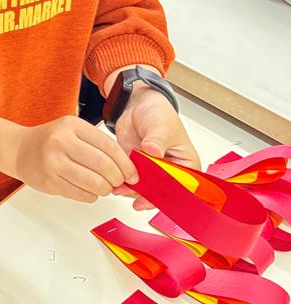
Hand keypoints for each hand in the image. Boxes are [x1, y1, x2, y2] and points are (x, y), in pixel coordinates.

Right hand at [11, 115, 138, 202]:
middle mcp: (61, 142)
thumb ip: (97, 145)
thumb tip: (126, 168)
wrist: (19, 149)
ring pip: (94, 184)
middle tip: (119, 182)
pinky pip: (81, 195)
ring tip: (104, 187)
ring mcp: (53, 163)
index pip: (109, 147)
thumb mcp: (73, 131)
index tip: (132, 174)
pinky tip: (88, 190)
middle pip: (103, 166)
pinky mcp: (49, 182)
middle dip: (117, 179)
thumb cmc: (51, 141)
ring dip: (105, 189)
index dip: (125, 164)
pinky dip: (91, 195)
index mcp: (72, 126)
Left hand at [115, 85, 199, 209]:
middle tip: (132, 194)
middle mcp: (171, 173)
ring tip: (119, 189)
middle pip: (162, 191)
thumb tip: (154, 151)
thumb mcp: (161, 126)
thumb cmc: (159, 114)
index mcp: (186, 166)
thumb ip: (157, 140)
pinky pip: (131, 182)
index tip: (154, 196)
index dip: (168, 194)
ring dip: (132, 191)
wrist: (138, 106)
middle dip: (146, 195)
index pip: (181, 186)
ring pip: (144, 189)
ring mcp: (152, 172)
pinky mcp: (137, 169)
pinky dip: (123, 185)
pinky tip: (115, 184)